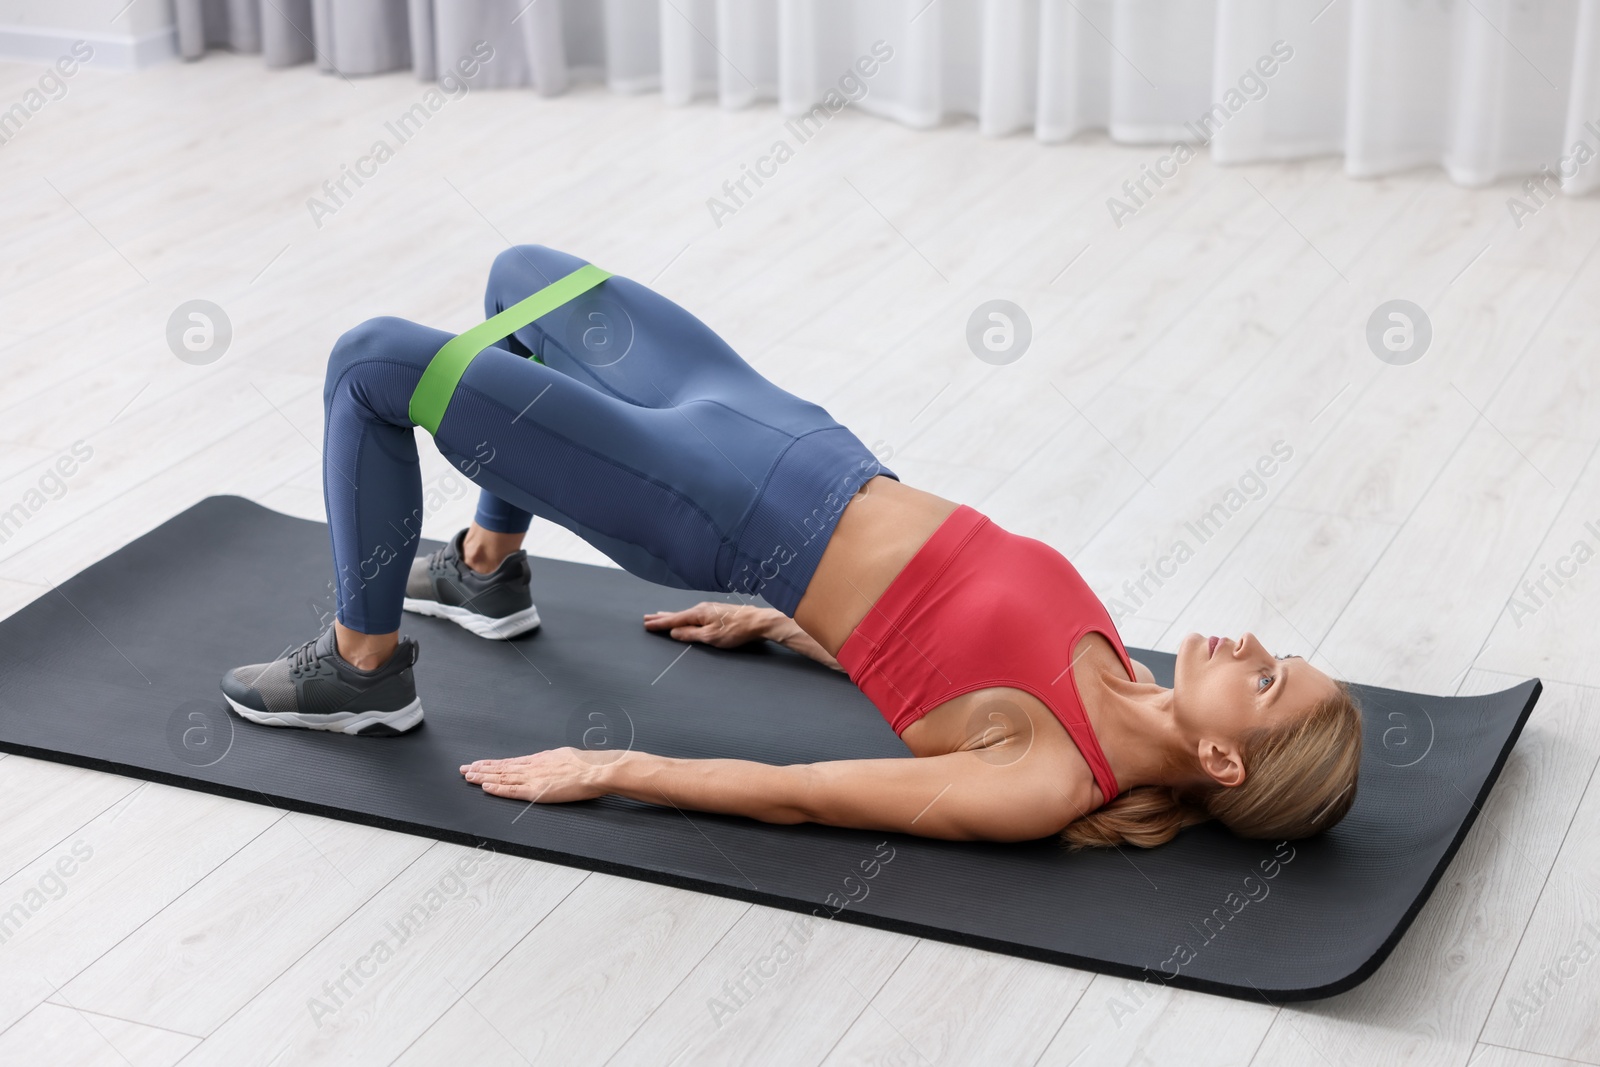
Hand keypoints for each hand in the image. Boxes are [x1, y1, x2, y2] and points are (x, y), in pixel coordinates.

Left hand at [459, 748, 609, 802]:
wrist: (596, 770)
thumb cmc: (587, 764)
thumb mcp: (566, 756)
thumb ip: (554, 762)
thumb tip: (551, 764)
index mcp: (540, 759)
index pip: (510, 762)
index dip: (493, 764)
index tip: (479, 764)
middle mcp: (533, 766)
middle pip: (501, 768)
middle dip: (481, 769)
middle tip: (465, 769)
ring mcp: (533, 778)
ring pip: (502, 777)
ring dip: (483, 777)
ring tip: (469, 777)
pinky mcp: (536, 791)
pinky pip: (512, 790)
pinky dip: (497, 788)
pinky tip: (485, 787)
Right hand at [643, 602, 773, 648]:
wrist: (758, 621)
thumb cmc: (736, 630)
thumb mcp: (710, 637)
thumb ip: (690, 634)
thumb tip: (675, 632)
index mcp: (698, 614)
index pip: (673, 620)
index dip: (659, 623)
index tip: (646, 624)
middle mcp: (701, 609)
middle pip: (677, 615)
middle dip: (662, 618)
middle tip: (647, 618)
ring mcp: (710, 609)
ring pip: (686, 614)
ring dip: (672, 616)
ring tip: (661, 616)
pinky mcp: (717, 613)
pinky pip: (694, 614)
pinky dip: (684, 616)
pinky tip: (685, 617)